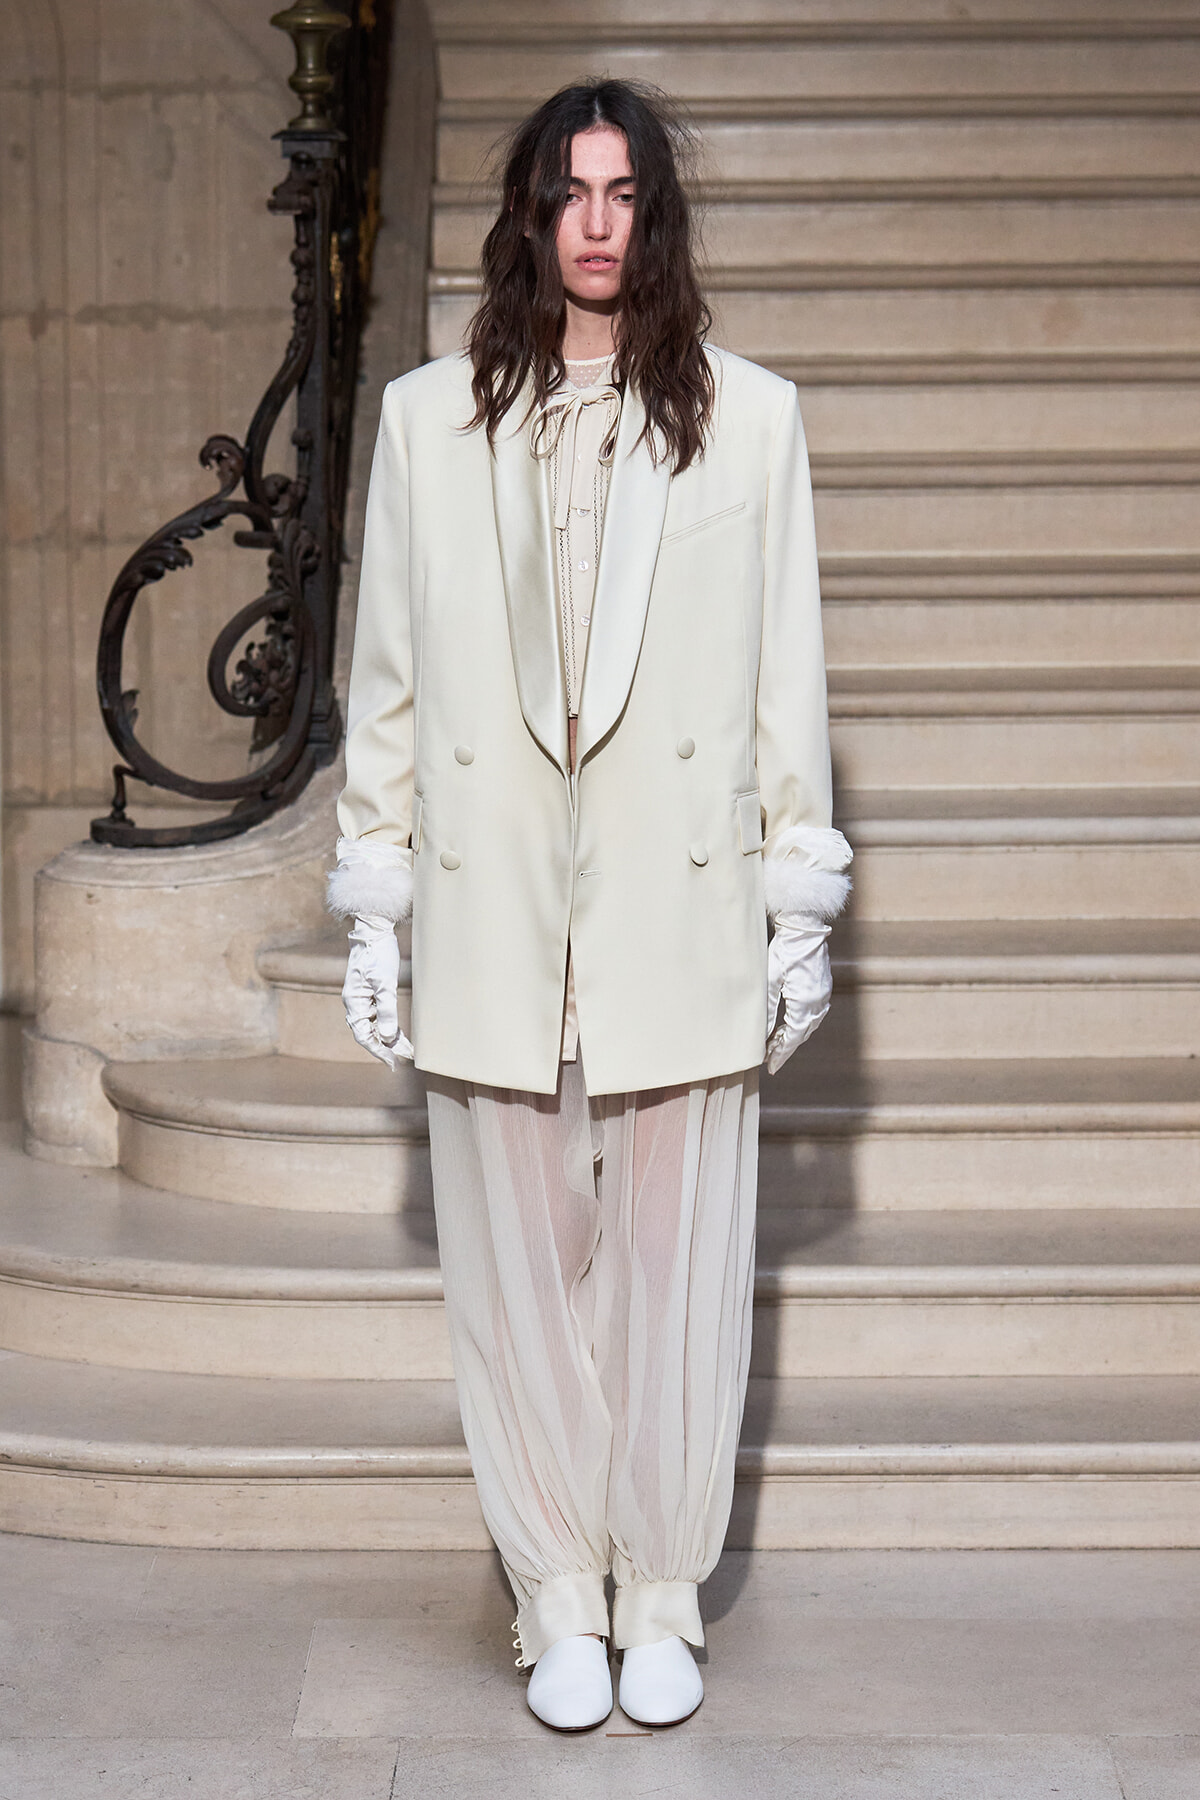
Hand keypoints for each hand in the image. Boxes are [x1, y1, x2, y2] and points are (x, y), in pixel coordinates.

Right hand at [342, 913, 413, 1069]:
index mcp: (354, 1002)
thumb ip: (386, 1010)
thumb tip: (388, 1037)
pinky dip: (389, 1026)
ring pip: (376, 1026)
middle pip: (370, 1033)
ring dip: (390, 1039)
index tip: (393, 1063)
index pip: (364, 1035)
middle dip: (387, 1048)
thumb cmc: (378, 955)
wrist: (374, 931)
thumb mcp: (385, 983)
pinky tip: (399, 1034)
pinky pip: (379, 1016)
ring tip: (407, 1050)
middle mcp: (356, 1003)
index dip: (379, 1051)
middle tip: (405, 1059)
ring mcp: (363, 999)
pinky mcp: (371, 993)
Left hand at [764, 917, 832, 1074]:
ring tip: (777, 1045)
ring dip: (794, 1036)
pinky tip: (791, 1024)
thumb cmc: (784, 951)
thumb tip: (763, 1035)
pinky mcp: (823, 987)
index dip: (781, 1054)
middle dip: (786, 1047)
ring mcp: (823, 995)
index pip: (792, 1038)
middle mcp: (818, 1002)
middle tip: (771, 1060)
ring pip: (808, 1025)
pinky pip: (813, 1013)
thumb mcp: (769, 980)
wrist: (805, 927)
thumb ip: (767, 1009)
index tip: (770, 1067)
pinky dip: (801, 1023)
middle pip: (802, 1034)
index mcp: (805, 1003)